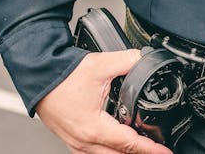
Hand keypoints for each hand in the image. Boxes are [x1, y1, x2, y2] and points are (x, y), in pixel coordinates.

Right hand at [36, 49, 171, 152]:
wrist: (40, 76)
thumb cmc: (63, 75)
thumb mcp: (101, 64)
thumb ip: (128, 61)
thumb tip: (145, 59)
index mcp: (93, 128)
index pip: (128, 143)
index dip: (149, 148)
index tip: (164, 151)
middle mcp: (84, 141)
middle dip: (140, 153)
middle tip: (157, 150)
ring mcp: (75, 143)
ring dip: (123, 153)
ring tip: (141, 147)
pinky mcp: (71, 139)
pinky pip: (93, 153)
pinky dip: (108, 151)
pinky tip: (116, 144)